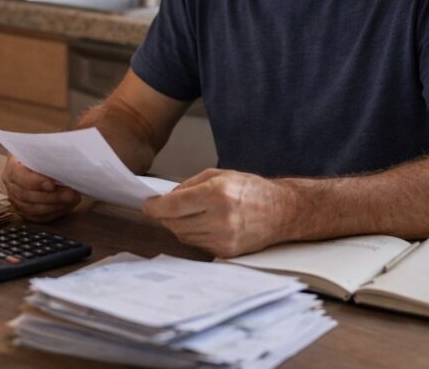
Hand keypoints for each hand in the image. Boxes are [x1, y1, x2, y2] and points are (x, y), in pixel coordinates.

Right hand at [0, 154, 81, 222]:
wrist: (44, 160)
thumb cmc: (45, 151)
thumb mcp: (46, 145)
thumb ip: (51, 149)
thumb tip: (64, 156)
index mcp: (12, 165)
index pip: (17, 175)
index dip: (34, 182)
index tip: (52, 184)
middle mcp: (11, 184)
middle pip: (25, 195)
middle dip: (50, 197)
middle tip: (70, 194)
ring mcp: (17, 199)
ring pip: (32, 209)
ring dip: (54, 206)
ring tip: (72, 199)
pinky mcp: (26, 211)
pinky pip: (39, 217)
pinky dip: (54, 213)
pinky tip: (67, 206)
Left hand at [142, 168, 295, 257]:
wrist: (282, 212)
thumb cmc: (251, 190)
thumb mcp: (219, 175)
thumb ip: (189, 186)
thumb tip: (165, 199)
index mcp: (217, 194)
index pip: (173, 206)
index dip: (154, 207)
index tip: (147, 205)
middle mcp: (220, 218)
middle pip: (174, 223)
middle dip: (165, 215)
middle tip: (164, 208)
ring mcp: (224, 238)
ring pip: (183, 235)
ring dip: (178, 225)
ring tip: (188, 214)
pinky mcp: (226, 252)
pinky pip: (197, 245)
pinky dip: (193, 235)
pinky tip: (202, 224)